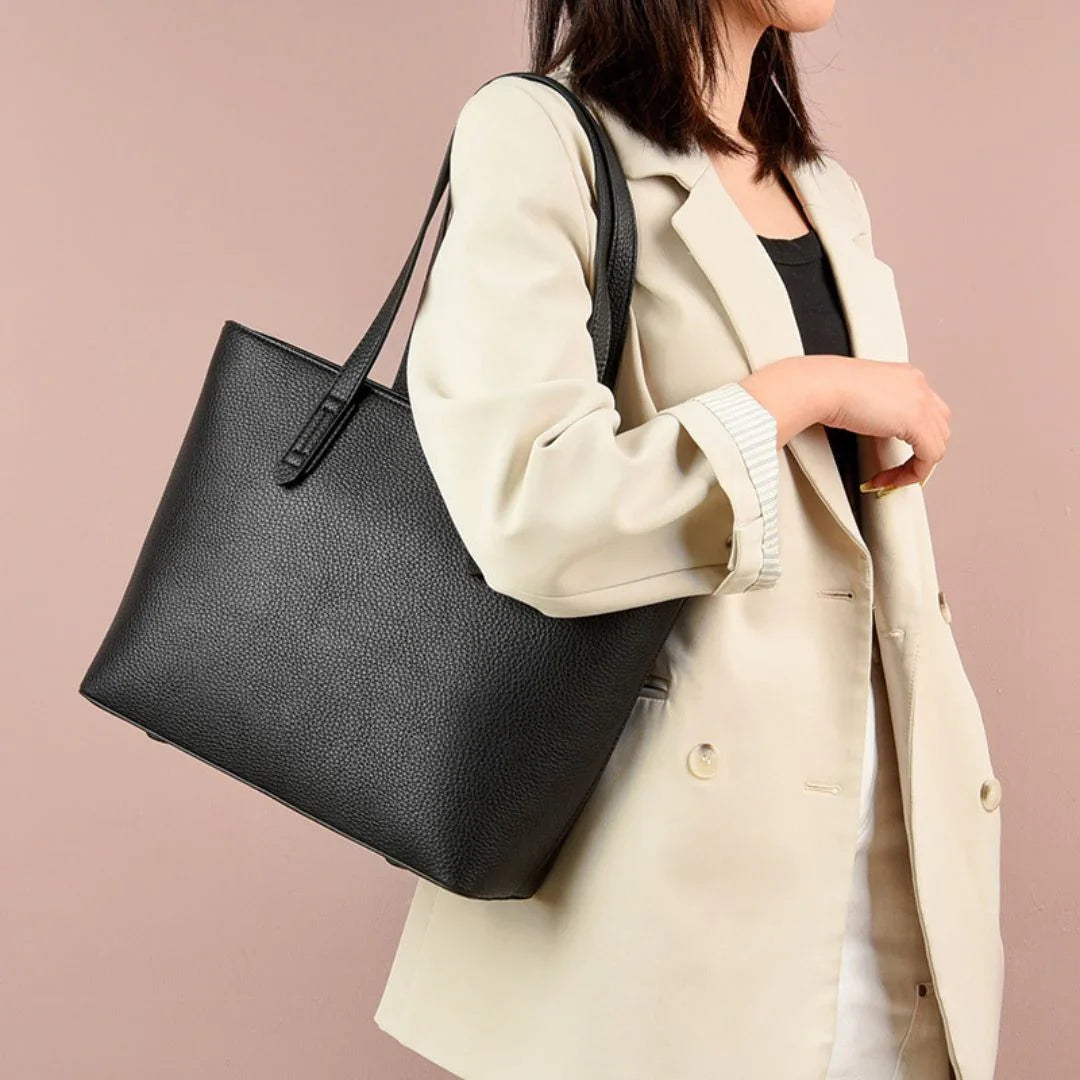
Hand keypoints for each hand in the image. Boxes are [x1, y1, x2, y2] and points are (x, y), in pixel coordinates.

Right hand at [739, 355, 949, 491]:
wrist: (822, 386)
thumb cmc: (826, 388)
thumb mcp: (858, 396)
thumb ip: (876, 410)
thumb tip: (873, 429)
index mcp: (905, 376)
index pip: (927, 409)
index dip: (915, 438)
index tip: (894, 455)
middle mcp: (917, 385)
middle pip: (940, 426)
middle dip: (921, 452)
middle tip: (896, 470)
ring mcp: (921, 401)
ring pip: (939, 443)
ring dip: (916, 466)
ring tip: (891, 477)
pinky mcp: (917, 421)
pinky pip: (930, 456)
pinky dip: (913, 473)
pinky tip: (891, 478)